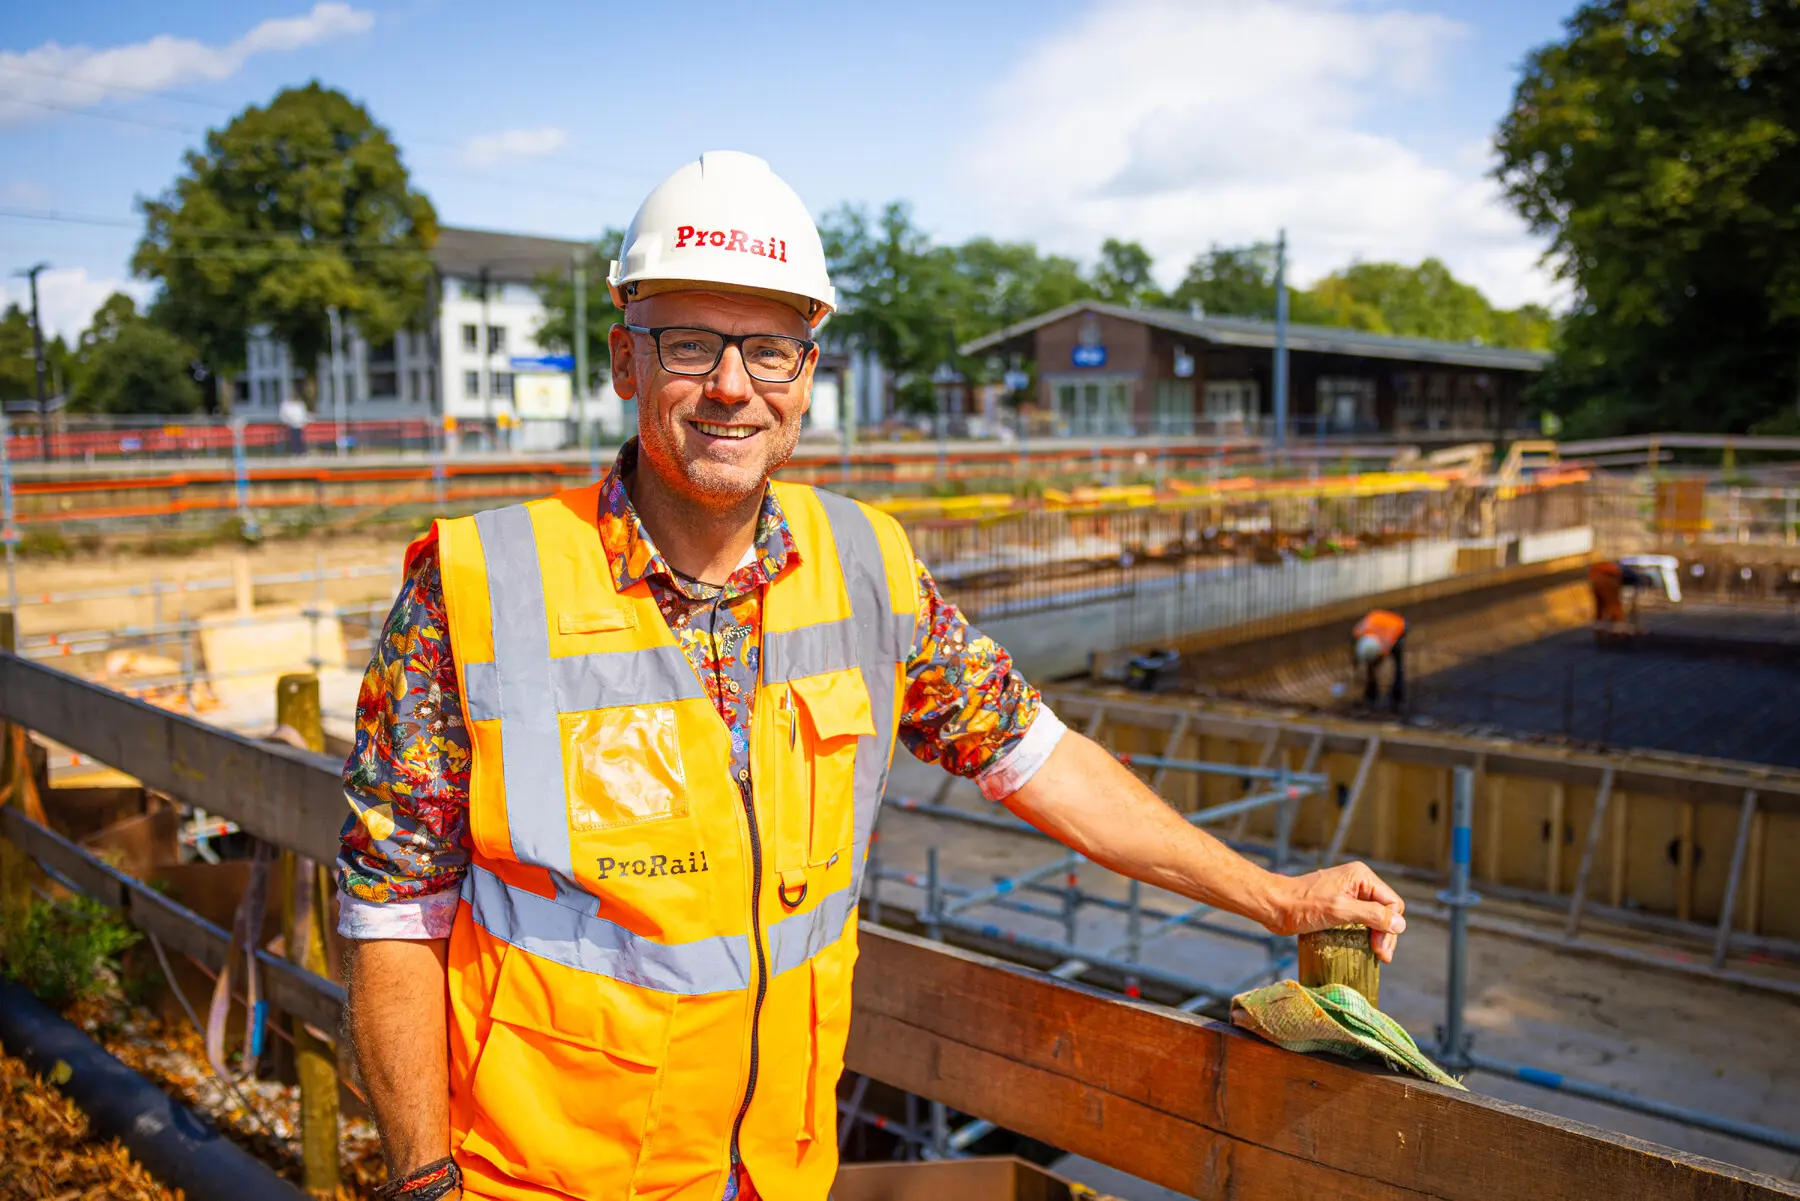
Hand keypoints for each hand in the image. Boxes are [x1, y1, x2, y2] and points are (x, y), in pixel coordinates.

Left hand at [1263, 861, 1406, 962]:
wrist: (1274, 906)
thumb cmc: (1302, 906)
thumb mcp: (1340, 910)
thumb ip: (1372, 915)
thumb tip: (1400, 924)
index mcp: (1361, 876)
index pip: (1392, 903)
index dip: (1390, 927)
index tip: (1379, 950)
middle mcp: (1357, 882)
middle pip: (1385, 911)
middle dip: (1385, 934)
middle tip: (1381, 957)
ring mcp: (1348, 894)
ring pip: (1374, 917)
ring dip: (1376, 935)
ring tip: (1374, 955)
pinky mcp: (1338, 906)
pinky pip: (1360, 920)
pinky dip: (1364, 933)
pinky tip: (1363, 947)